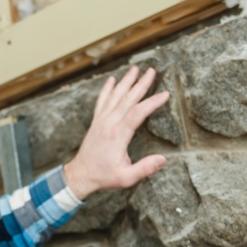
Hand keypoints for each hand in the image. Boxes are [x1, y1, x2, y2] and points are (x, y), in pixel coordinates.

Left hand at [63, 66, 169, 199]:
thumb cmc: (104, 176)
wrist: (80, 175)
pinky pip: (101, 101)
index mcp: (118, 134)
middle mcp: (109, 123)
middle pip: (128, 99)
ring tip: (135, 69)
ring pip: (115, 96)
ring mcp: (101, 121)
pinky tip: (111, 80)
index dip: (152, 102)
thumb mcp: (126, 178)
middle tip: (151, 70)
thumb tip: (163, 159)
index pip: (138, 113)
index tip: (165, 94)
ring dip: (125, 82)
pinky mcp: (96, 122)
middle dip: (141, 84)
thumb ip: (144, 168)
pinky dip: (107, 90)